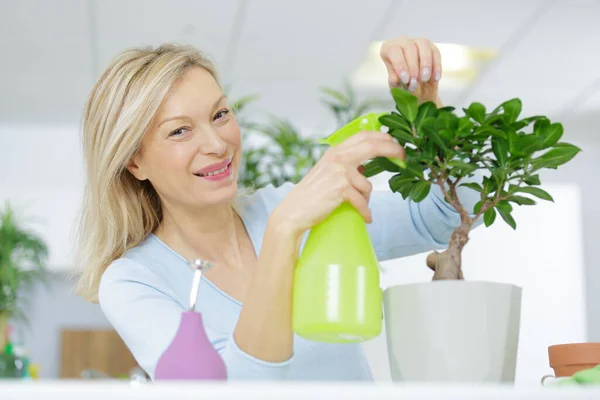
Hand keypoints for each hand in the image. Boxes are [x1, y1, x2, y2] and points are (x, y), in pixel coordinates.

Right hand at [271, 131, 404, 237]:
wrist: (294, 211)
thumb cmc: (311, 195)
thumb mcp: (327, 172)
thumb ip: (345, 165)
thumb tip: (366, 168)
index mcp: (335, 152)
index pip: (363, 136)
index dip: (383, 137)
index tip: (396, 144)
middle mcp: (338, 158)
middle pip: (372, 146)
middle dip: (392, 150)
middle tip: (403, 158)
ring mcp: (339, 172)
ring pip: (367, 185)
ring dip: (365, 199)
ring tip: (357, 207)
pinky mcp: (341, 189)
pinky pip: (362, 201)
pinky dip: (365, 212)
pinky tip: (365, 218)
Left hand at [380, 36, 441, 105]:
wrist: (416, 89)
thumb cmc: (402, 85)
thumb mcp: (395, 85)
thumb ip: (395, 82)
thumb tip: (396, 80)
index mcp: (388, 49)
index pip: (393, 51)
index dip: (400, 65)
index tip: (405, 80)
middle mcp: (402, 42)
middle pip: (409, 47)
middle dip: (413, 66)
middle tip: (415, 82)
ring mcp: (418, 42)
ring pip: (423, 45)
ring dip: (425, 63)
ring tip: (425, 79)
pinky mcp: (432, 47)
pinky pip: (436, 53)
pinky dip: (436, 66)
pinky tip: (436, 78)